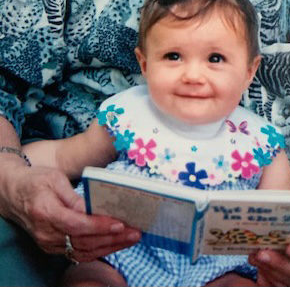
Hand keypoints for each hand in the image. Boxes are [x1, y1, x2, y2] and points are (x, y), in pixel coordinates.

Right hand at [0, 163, 140, 261]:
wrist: (13, 193)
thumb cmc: (36, 180)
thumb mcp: (54, 178)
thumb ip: (73, 195)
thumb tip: (92, 208)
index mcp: (46, 212)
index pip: (77, 225)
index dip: (99, 226)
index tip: (119, 223)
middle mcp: (47, 233)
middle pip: (83, 242)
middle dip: (112, 238)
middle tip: (135, 232)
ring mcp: (49, 243)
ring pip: (83, 251)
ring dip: (109, 247)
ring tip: (130, 238)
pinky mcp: (53, 247)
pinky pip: (78, 253)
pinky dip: (98, 250)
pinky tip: (114, 244)